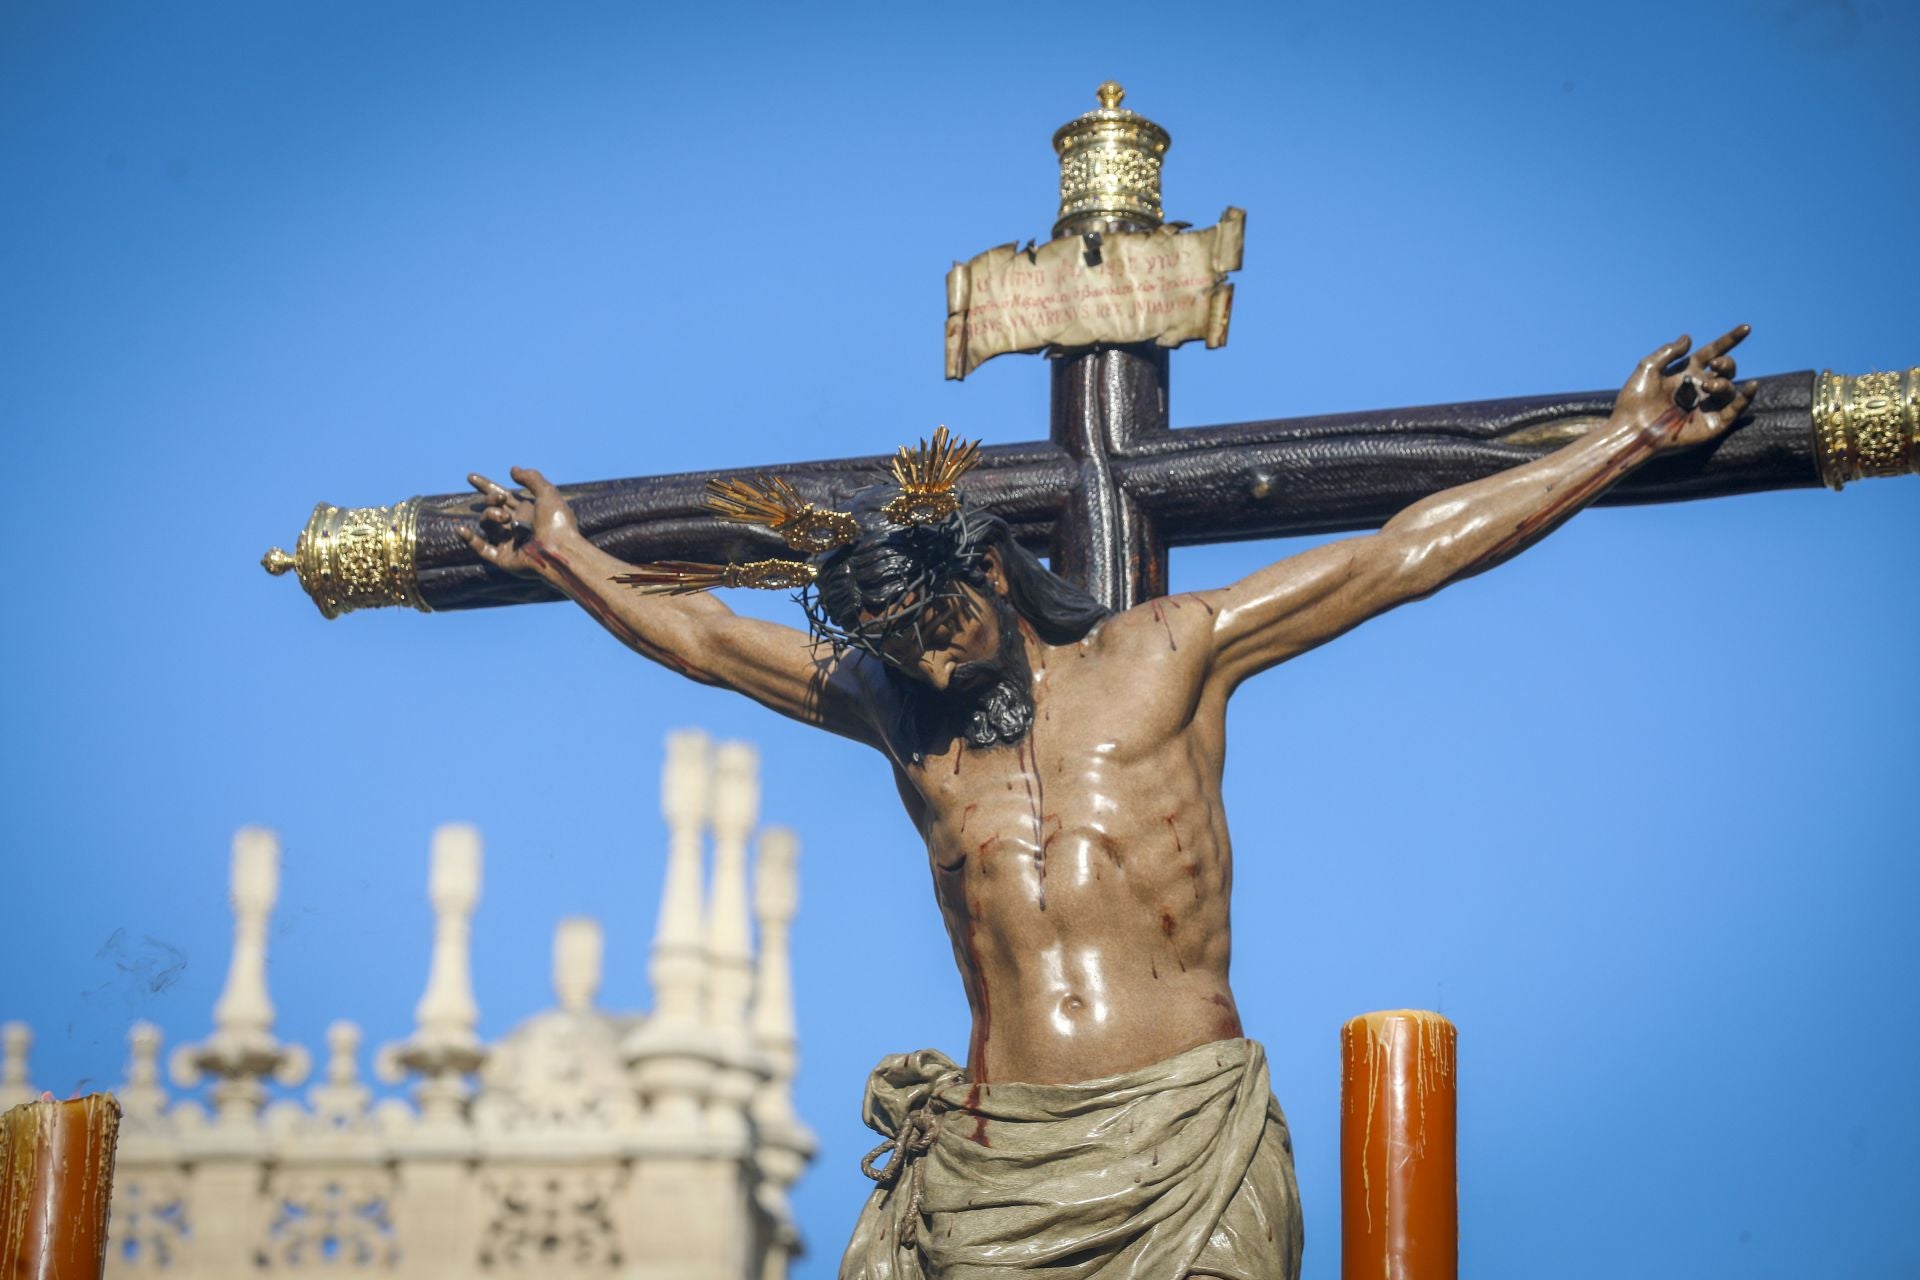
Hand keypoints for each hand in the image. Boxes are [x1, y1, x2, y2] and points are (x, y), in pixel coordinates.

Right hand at [458, 466, 578, 577]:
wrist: (560, 549)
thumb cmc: (557, 522)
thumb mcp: (547, 493)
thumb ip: (531, 478)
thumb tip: (512, 470)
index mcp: (528, 511)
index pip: (503, 496)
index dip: (487, 486)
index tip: (470, 477)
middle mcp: (517, 526)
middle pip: (492, 508)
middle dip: (491, 499)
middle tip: (498, 499)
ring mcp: (509, 542)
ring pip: (487, 524)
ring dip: (490, 515)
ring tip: (504, 517)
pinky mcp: (504, 558)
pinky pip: (482, 548)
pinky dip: (470, 539)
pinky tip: (461, 529)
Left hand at [1613, 325, 1758, 449]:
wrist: (1632, 430)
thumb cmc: (1634, 402)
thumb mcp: (1648, 369)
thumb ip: (1668, 352)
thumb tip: (1688, 338)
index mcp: (1686, 372)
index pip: (1713, 352)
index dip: (1729, 340)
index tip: (1746, 328)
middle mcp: (1699, 388)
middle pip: (1726, 369)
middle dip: (1726, 362)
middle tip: (1715, 365)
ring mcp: (1707, 406)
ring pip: (1729, 388)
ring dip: (1722, 383)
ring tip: (1707, 386)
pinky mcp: (1713, 424)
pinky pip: (1736, 409)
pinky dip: (1746, 398)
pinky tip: (1752, 386)